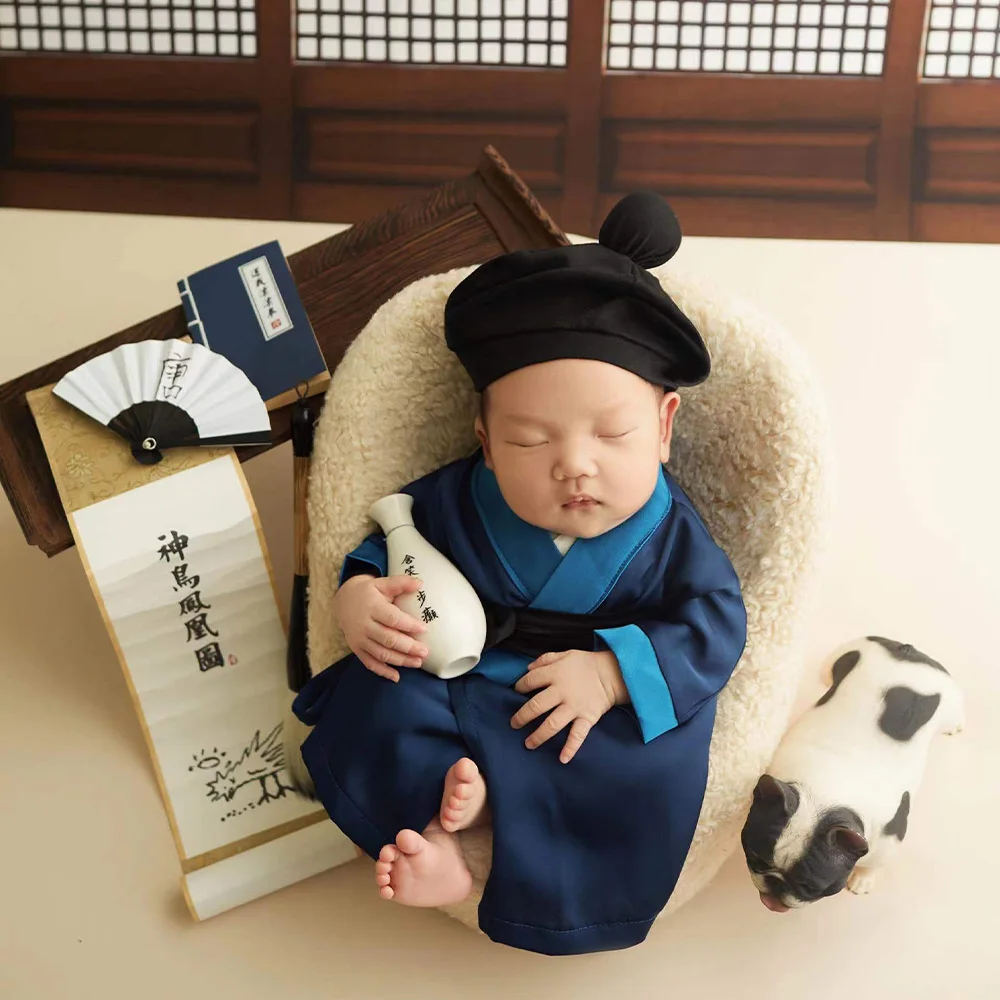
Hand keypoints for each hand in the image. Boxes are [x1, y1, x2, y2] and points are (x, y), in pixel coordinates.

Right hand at [335, 574, 429, 681]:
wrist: (343, 601)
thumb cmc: (368, 592)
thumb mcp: (382, 583)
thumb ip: (400, 583)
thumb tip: (420, 583)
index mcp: (372, 607)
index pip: (392, 618)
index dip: (408, 625)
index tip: (424, 629)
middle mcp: (364, 625)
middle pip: (388, 639)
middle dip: (408, 647)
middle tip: (425, 652)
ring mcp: (359, 639)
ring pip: (381, 653)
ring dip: (400, 660)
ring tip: (418, 662)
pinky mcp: (356, 649)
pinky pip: (369, 663)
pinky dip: (383, 671)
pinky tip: (397, 677)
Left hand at [510, 649, 627, 762]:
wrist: (613, 672)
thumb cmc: (586, 663)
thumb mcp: (565, 654)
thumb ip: (545, 660)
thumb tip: (527, 668)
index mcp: (555, 674)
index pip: (530, 681)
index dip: (520, 686)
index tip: (516, 692)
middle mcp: (562, 692)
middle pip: (536, 705)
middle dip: (522, 716)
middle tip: (513, 724)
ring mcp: (574, 707)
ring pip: (552, 724)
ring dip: (538, 736)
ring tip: (528, 744)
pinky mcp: (587, 718)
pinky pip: (578, 735)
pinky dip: (571, 748)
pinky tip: (562, 759)